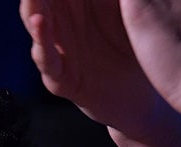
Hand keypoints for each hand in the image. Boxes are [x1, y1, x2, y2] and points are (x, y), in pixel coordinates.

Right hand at [21, 0, 171, 139]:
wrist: (149, 101)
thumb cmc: (144, 52)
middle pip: (43, 0)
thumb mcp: (132, 15)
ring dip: (30, 5)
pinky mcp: (60, 79)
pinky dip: (41, 40)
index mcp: (80, 6)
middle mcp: (64, 28)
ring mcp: (59, 54)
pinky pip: (46, 59)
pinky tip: (40, 22)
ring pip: (36, 23)